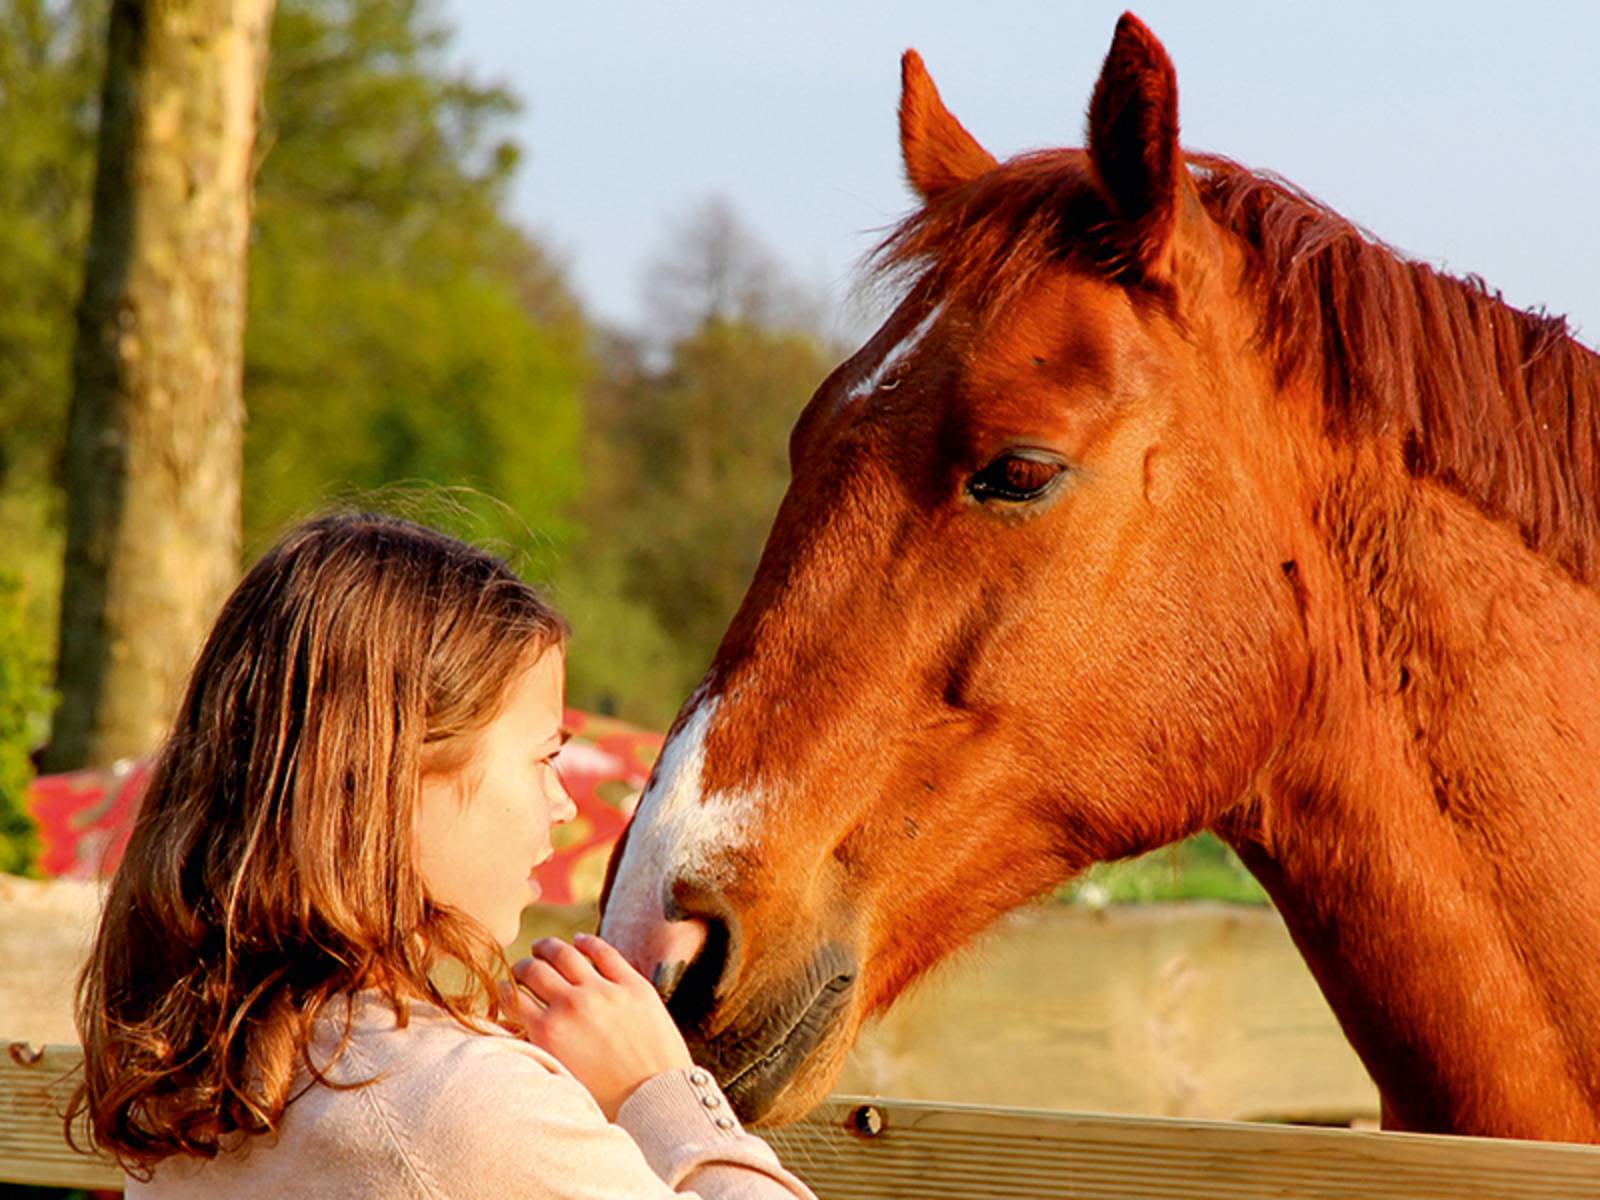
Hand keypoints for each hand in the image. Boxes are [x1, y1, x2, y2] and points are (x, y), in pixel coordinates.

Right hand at [504, 933, 693, 1119]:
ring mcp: (603, 991)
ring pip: (564, 954)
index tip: (505, 990)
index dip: (504, 991)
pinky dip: (587, 942)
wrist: (656, 1100)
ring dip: (547, 948)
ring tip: (542, 947)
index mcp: (548, 1032)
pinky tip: (579, 941)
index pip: (512, 998)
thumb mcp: (560, 1077)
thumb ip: (537, 1048)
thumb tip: (512, 1027)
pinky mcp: (633, 984)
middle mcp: (570, 1005)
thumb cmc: (606, 1101)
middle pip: (534, 971)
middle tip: (521, 969)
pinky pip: (604, 952)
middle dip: (522, 968)